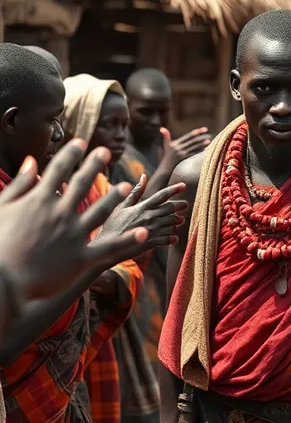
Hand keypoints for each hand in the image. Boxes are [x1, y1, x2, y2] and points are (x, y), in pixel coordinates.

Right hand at [0, 140, 146, 299]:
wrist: (2, 281)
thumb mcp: (2, 208)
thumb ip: (19, 184)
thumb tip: (32, 161)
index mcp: (39, 199)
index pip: (59, 168)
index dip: (71, 153)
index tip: (81, 142)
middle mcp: (60, 212)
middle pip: (82, 183)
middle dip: (94, 165)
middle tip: (106, 151)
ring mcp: (73, 234)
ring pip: (100, 211)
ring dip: (115, 197)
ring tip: (127, 186)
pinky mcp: (81, 257)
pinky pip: (110, 246)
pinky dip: (128, 239)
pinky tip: (144, 231)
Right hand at [94, 180, 187, 257]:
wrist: (105, 247)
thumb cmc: (112, 225)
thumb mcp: (122, 206)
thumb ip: (136, 192)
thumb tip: (144, 176)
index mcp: (142, 207)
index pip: (162, 195)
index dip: (174, 189)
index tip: (184, 186)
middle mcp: (148, 217)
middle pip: (170, 209)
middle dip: (180, 206)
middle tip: (185, 205)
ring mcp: (151, 230)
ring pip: (171, 224)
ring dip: (177, 221)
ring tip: (180, 220)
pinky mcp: (151, 243)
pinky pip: (167, 239)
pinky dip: (172, 238)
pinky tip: (174, 238)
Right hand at [162, 126, 210, 166]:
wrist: (165, 168)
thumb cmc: (166, 156)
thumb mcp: (165, 145)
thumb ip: (166, 136)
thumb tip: (162, 128)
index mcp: (176, 143)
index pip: (188, 136)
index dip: (197, 132)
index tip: (204, 129)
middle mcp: (179, 147)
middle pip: (192, 141)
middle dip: (200, 137)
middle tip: (208, 133)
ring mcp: (181, 153)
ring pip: (194, 147)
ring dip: (201, 144)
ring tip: (209, 141)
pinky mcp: (184, 159)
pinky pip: (193, 154)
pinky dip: (199, 151)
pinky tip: (205, 149)